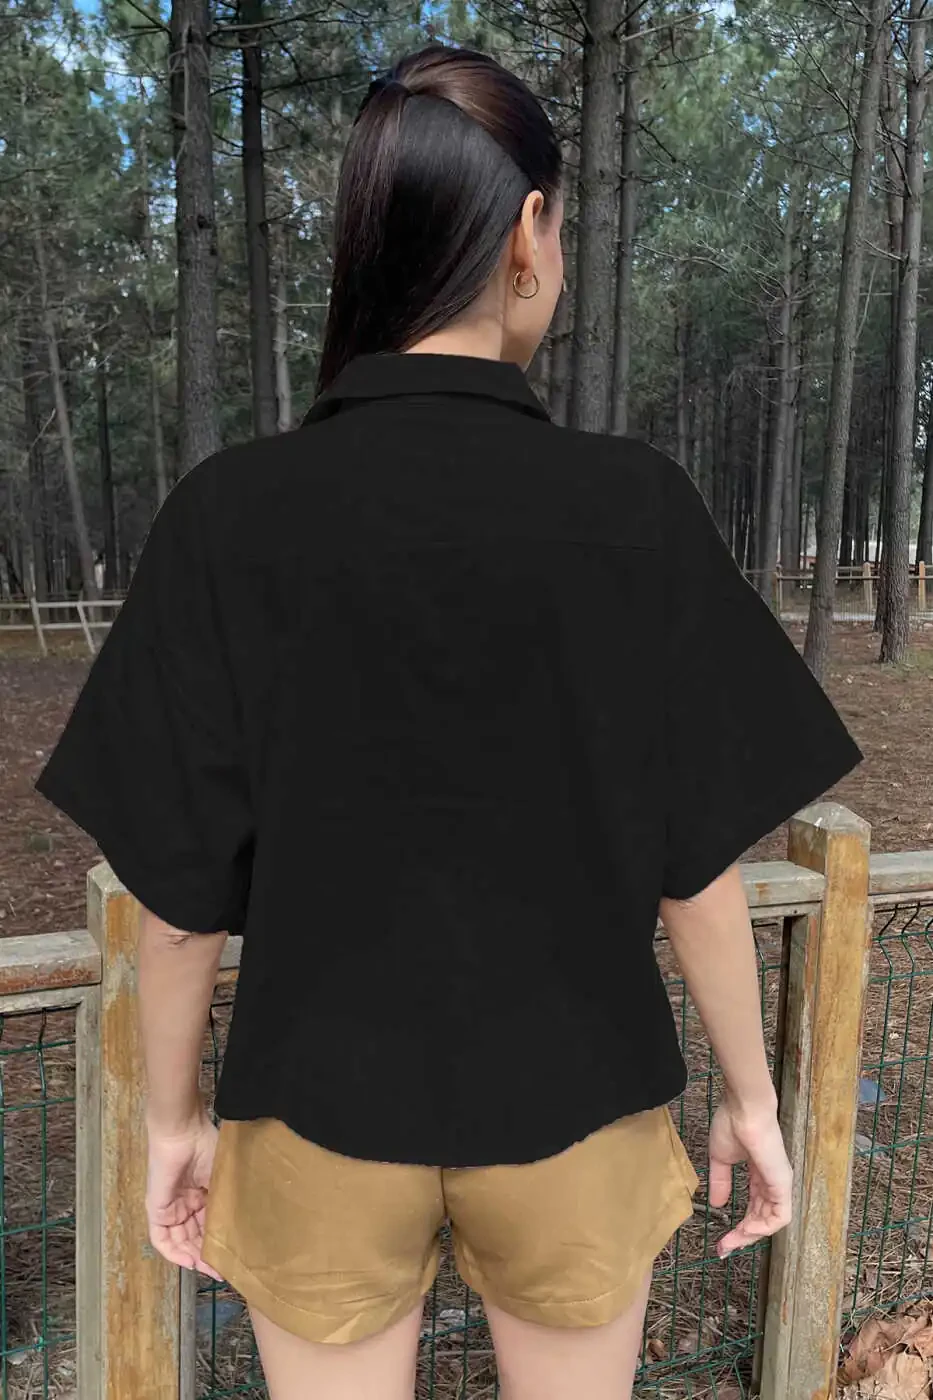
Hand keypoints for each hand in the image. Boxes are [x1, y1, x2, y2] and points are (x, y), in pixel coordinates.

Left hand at [146, 1112, 222, 1280]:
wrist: (184, 1132)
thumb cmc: (207, 1146)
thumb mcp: (223, 1180)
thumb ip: (228, 1203)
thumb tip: (244, 1229)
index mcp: (202, 1194)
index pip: (209, 1226)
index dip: (220, 1243)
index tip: (234, 1259)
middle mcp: (186, 1204)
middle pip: (195, 1238)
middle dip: (208, 1256)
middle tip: (223, 1271)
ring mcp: (170, 1208)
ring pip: (181, 1241)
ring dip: (194, 1257)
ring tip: (211, 1269)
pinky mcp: (157, 1210)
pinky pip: (162, 1239)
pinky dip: (175, 1253)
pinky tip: (190, 1262)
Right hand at [708, 1100, 792, 1258]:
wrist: (743, 1108)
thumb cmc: (732, 1124)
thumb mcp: (720, 1159)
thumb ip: (721, 1183)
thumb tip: (717, 1205)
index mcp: (759, 1174)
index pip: (754, 1208)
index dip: (739, 1226)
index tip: (721, 1240)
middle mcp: (772, 1182)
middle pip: (762, 1218)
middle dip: (743, 1236)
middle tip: (723, 1248)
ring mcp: (780, 1184)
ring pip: (771, 1221)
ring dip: (751, 1235)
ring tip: (732, 1241)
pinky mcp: (783, 1184)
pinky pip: (780, 1216)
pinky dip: (764, 1228)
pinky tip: (746, 1230)